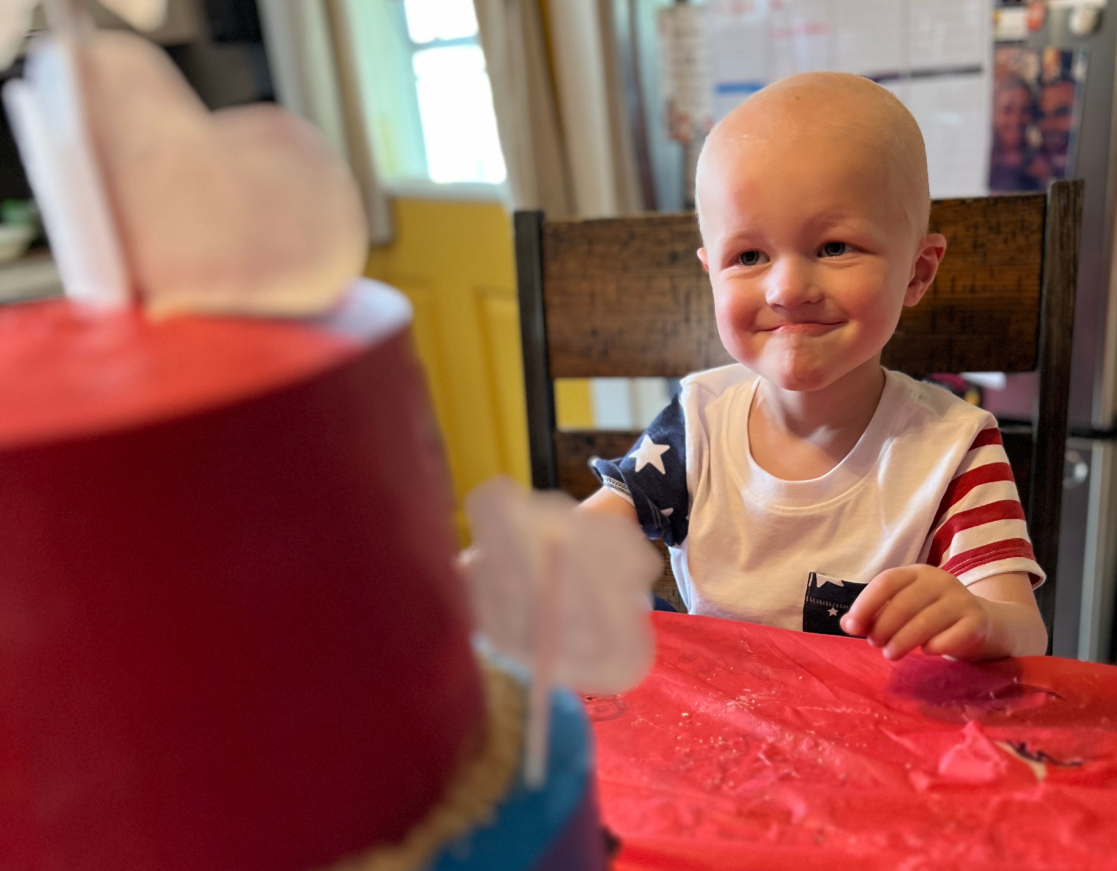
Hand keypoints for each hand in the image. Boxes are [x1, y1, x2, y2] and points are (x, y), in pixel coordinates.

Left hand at [841, 565, 990, 660]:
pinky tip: (925, 651)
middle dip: (882, 627)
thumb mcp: (903, 608)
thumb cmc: (932, 615)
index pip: (886, 582)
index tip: (851, 627)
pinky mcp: (977, 622)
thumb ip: (874, 614)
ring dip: (902, 642)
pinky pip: (950, 638)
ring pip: (925, 622)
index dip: (865, 604)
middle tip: (874, 644)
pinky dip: (932, 647)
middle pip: (903, 604)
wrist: (982, 624)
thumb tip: (847, 624)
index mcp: (917, 572)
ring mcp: (961, 600)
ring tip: (890, 654)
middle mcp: (940, 581)